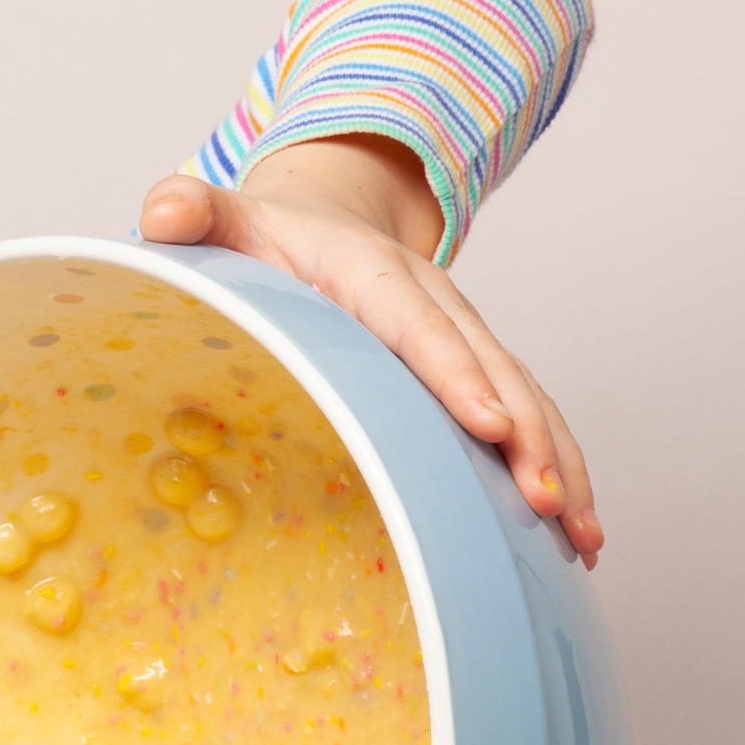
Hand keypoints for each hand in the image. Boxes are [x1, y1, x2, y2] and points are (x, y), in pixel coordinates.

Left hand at [139, 136, 600, 566]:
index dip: (454, 374)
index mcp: (371, 272)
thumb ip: (192, 214)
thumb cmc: (261, 237)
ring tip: (582, 535)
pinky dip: (556, 469)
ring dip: (558, 465)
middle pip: (491, 370)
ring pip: (526, 399)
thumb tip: (163, 210)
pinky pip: (526, 417)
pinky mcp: (474, 371)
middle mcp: (433, 303)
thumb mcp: (222, 219)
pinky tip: (575, 533)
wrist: (321, 215)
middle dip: (527, 438)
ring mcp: (462, 338)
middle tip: (547, 502)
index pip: (416, 323)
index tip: (489, 425)